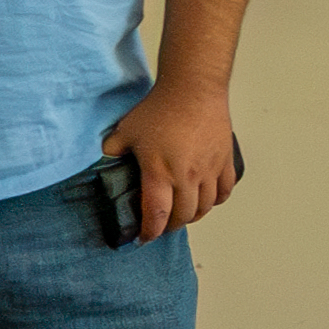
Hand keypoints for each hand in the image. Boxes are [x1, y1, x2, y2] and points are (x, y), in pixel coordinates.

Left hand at [106, 79, 240, 239]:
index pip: (157, 215)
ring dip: (193, 216)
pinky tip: (207, 199)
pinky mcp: (224, 160)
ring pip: (205, 207)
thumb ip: (112, 150)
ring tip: (182, 214)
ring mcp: (209, 169)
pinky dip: (216, 201)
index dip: (149, 232)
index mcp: (160, 173)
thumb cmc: (160, 108)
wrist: (193, 89)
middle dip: (170, 226)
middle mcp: (187, 176)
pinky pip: (225, 191)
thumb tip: (103, 161)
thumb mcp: (125, 131)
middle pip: (183, 216)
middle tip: (160, 225)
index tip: (143, 238)